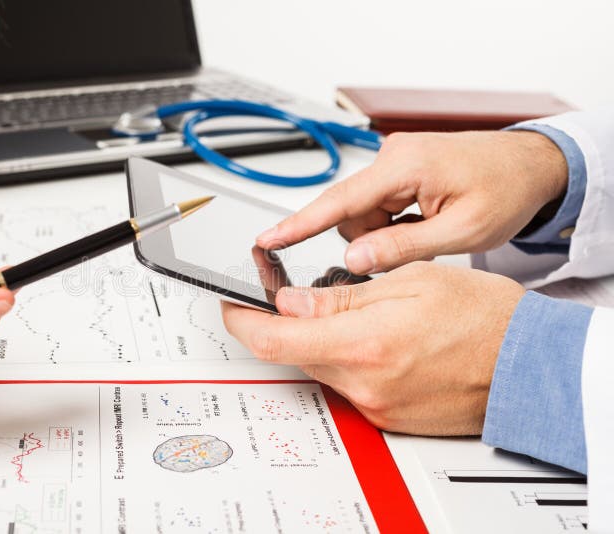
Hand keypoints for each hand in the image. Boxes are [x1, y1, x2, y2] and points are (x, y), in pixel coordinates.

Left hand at [222, 262, 525, 434]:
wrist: (529, 364)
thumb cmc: (484, 317)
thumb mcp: (409, 282)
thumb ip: (340, 297)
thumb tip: (290, 301)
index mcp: (363, 344)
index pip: (273, 339)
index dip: (241, 321)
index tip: (231, 306)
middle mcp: (364, 383)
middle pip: (293, 354)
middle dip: (284, 324)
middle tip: (294, 296)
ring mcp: (374, 405)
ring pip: (320, 367)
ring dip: (319, 339)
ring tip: (353, 313)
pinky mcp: (386, 416)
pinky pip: (347, 384)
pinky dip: (346, 358)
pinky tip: (374, 339)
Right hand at [256, 131, 568, 273]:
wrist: (531, 165)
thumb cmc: (505, 190)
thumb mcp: (461, 231)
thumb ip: (402, 247)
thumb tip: (354, 259)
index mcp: (404, 166)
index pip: (338, 201)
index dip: (299, 224)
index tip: (268, 239)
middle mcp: (392, 157)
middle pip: (352, 213)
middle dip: (374, 238)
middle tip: (421, 241)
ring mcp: (394, 161)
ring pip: (363, 213)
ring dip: (387, 231)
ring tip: (430, 227)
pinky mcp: (398, 168)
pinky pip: (378, 205)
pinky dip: (394, 221)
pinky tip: (426, 218)